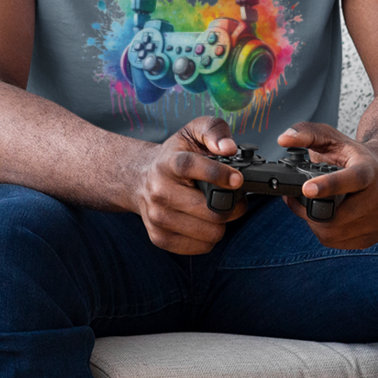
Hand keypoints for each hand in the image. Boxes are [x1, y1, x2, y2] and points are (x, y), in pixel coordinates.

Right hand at [134, 116, 246, 254]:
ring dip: (222, 222)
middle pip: (209, 210)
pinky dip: (210, 237)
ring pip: (210, 232)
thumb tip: (228, 148)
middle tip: (234, 197)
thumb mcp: (192, 132)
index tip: (238, 179)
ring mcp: (158, 217)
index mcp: (168, 163)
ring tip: (217, 209)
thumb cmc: (173, 157)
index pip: (190, 166)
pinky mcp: (159, 237)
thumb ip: (213, 131)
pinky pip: (201, 247)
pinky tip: (205, 222)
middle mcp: (160, 191)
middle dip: (231, 205)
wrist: (140, 179)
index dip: (217, 174)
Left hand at [277, 122, 377, 250]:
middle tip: (298, 197)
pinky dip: (325, 233)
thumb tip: (283, 139)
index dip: (329, 186)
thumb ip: (307, 133)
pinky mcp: (375, 236)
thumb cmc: (356, 156)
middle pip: (338, 215)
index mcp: (370, 170)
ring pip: (335, 233)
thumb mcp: (333, 138)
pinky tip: (326, 217)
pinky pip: (339, 243)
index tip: (306, 189)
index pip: (352, 180)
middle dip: (310, 210)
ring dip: (315, 223)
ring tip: (312, 206)